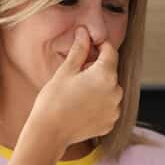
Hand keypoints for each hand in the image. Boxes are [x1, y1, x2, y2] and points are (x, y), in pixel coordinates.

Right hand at [29, 27, 123, 146]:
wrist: (49, 133)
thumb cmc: (53, 100)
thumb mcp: (65, 71)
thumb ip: (80, 50)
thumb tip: (84, 31)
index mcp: (106, 75)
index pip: (110, 51)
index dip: (98, 46)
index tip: (87, 48)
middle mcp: (116, 92)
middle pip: (110, 71)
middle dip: (97, 69)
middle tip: (76, 75)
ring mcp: (115, 109)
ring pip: (110, 90)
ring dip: (99, 87)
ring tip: (77, 93)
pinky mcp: (110, 122)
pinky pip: (108, 107)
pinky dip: (99, 104)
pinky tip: (81, 107)